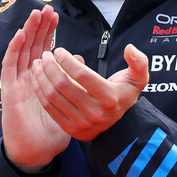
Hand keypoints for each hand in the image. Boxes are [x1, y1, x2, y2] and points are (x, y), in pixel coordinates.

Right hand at [0, 6, 70, 172]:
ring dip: (27, 32)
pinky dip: (14, 49)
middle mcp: (27, 78)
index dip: (48, 34)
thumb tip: (80, 61)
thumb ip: (77, 83)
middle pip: (32, 47)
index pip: (44, 51)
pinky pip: (9, 66)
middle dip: (39, 27)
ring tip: (36, 14)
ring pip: (21, 52)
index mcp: (41, 81)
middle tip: (47, 7)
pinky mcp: (9, 91)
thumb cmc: (52, 133)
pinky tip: (21, 34)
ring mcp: (17, 83)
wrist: (36, 153)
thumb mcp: (71, 105)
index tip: (55, 17)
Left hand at [30, 43, 148, 140]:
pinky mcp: (70, 128)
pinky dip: (40, 91)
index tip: (59, 51)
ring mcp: (81, 122)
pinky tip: (38, 79)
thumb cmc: (123, 94)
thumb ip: (138, 62)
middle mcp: (95, 112)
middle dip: (50, 66)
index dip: (66, 60)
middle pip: (64, 85)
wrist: (118, 126)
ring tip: (38, 64)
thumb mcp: (138, 78)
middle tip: (45, 55)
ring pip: (54, 96)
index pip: (81, 75)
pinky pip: (49, 108)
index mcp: (109, 97)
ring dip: (42, 77)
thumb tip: (130, 48)